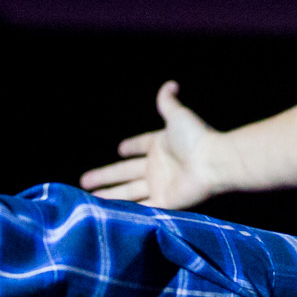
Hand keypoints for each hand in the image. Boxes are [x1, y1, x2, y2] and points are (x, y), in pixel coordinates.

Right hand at [78, 81, 221, 209]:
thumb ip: (168, 102)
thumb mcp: (177, 116)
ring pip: (128, 192)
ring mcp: (160, 185)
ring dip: (109, 196)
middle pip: (125, 173)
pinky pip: (141, 207)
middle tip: (84, 181)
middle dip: (105, 176)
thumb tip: (170, 84)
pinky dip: (125, 210)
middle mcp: (158, 167)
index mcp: (161, 145)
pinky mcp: (164, 202)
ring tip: (89, 198)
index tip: (120, 149)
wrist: (212, 162)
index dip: (131, 146)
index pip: (141, 145)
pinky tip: (107, 212)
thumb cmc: (196, 138)